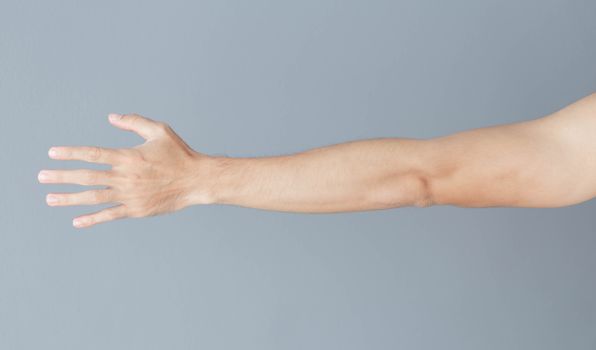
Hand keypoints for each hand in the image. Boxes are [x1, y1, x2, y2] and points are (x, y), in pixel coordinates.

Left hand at [38, 114, 213, 227]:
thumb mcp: (159, 130)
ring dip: (69, 198)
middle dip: (61, 177)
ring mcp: (129, 195)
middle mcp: (125, 176)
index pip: (92, 154)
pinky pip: (109, 215)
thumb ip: (134, 122)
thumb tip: (111, 117)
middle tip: (41, 176)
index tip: (52, 153)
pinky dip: (92, 219)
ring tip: (50, 199)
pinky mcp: (136, 209)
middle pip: (86, 177)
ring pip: (93, 197)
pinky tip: (76, 221)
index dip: (71, 153)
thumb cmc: (179, 154)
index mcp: (128, 156)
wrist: (197, 180)